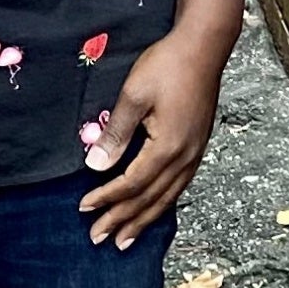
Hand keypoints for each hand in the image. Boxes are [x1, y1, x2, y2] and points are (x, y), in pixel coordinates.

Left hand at [80, 20, 233, 247]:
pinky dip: (163, 203)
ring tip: (126, 239)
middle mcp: (185, 157)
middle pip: (149, 199)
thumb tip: (96, 166)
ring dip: (144, 220)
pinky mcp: (198, 146)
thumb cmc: (167, 65)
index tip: (84, 208)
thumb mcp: (134, 95)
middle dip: (123, 220)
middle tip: (99, 239)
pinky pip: (179, 186)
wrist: (204, 48)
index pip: (131, 183)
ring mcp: (195, 154)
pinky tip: (155, 209)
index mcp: (167, 146)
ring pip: (167, 197)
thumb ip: (116, 134)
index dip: (107, 198)